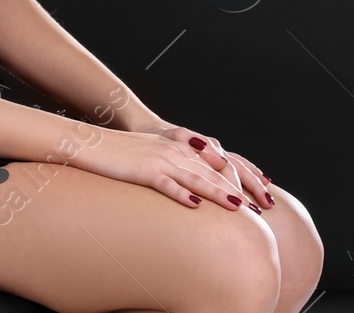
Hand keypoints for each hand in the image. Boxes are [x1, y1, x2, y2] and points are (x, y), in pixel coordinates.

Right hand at [135, 119, 277, 210]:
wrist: (95, 142)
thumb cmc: (126, 152)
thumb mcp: (159, 153)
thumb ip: (182, 162)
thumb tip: (203, 181)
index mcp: (182, 148)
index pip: (219, 164)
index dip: (241, 179)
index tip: (259, 195)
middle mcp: (176, 152)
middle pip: (213, 172)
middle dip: (237, 191)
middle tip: (258, 210)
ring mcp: (161, 160)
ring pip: (195, 178)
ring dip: (218, 193)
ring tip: (237, 208)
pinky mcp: (144, 170)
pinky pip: (166, 184)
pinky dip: (181, 194)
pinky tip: (195, 206)